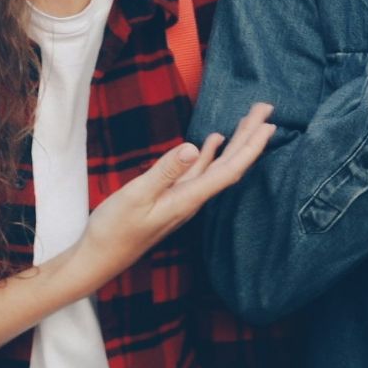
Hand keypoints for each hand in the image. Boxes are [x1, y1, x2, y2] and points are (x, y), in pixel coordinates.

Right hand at [79, 103, 275, 278]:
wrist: (98, 259)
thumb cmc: (113, 230)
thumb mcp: (135, 196)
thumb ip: (164, 172)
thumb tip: (194, 148)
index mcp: (187, 199)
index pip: (229, 170)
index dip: (251, 147)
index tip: (269, 123)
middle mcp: (192, 200)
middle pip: (230, 165)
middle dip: (249, 136)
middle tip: (267, 108)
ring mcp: (183, 199)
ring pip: (217, 166)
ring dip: (234, 142)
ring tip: (249, 119)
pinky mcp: (172, 199)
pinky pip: (200, 172)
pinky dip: (210, 154)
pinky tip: (214, 141)